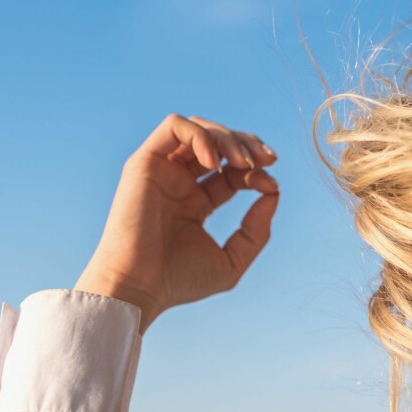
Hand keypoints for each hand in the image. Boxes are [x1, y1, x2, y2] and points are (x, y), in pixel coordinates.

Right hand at [74, 114, 279, 333]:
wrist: (138, 285)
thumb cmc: (177, 280)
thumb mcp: (231, 261)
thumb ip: (256, 231)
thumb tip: (273, 193)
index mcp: (197, 203)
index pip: (233, 172)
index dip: (257, 172)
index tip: (271, 186)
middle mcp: (179, 182)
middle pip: (219, 143)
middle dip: (247, 144)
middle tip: (267, 160)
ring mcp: (162, 170)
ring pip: (199, 128)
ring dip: (228, 137)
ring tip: (244, 161)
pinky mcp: (144, 162)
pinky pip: (174, 126)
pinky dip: (200, 135)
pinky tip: (215, 162)